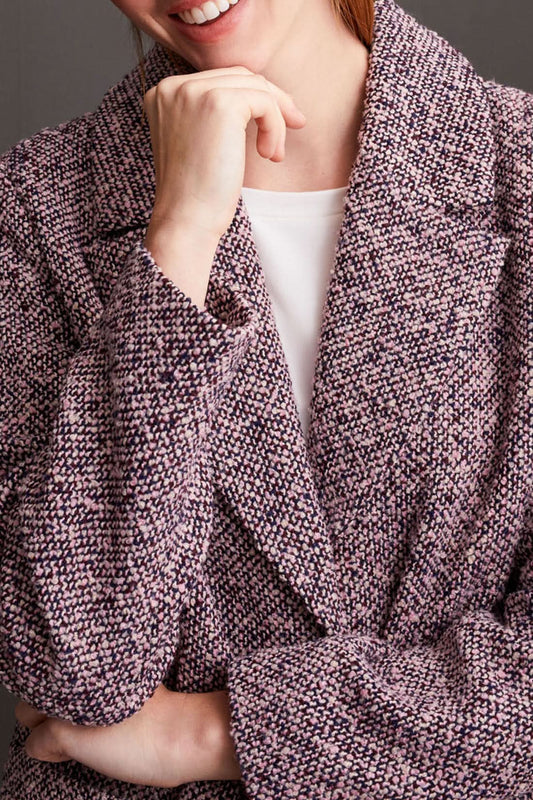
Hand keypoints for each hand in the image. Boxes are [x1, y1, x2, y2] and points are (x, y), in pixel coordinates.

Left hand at [15, 685, 240, 786]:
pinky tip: (75, 752)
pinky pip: (34, 745)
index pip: (54, 666)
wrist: (180, 730)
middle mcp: (74, 675)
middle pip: (36, 686)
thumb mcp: (133, 682)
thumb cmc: (168, 711)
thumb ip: (105, 678)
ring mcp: (65, 702)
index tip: (79, 697)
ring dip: (44, 725)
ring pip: (26, 713)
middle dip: (48, 703)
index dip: (63, 686)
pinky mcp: (61, 731)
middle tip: (75, 717)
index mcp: (95, 659)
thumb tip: (85, 689)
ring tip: (74, 733)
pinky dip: (50, 752)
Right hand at [143, 66, 305, 241]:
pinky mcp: (220, 103)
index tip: (275, 124)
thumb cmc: (196, 194)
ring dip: (275, 121)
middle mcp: (174, 86)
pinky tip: (268, 155)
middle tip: (295, 126)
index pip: (220, 79)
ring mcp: (194, 92)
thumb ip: (215, 116)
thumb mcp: (200, 142)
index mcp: (165, 93)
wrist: (186, 220)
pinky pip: (264, 102)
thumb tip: (265, 96)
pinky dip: (274, 127)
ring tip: (273, 155)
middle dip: (272, 102)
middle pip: (239, 77)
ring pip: (256, 87)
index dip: (254, 98)